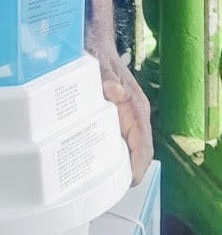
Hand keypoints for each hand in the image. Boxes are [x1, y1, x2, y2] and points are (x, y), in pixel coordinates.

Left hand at [98, 50, 153, 184]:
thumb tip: (115, 93)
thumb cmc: (99, 54)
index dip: (137, 168)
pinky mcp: (114, 120)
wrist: (95, 44)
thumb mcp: (99, 64)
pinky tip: (91, 163)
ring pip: (126, 151)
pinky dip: (108, 155)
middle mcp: (133, 117)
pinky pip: (115, 143)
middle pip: (136, 155)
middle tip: (103, 190)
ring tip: (96, 183)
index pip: (143, 146)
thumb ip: (106, 78)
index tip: (125, 183)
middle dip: (124, 174)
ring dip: (116, 167)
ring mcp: (124, 120)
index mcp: (135, 108)